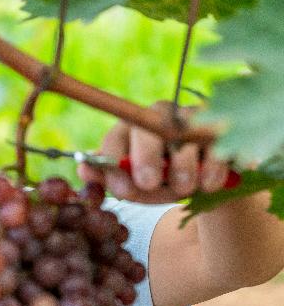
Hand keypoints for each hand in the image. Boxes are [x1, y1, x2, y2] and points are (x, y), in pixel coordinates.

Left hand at [81, 101, 232, 202]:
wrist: (206, 182)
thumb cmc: (162, 181)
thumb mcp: (136, 186)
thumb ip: (112, 180)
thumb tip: (83, 170)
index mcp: (130, 129)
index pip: (114, 139)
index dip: (113, 163)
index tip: (121, 190)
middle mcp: (159, 115)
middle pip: (147, 129)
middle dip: (145, 158)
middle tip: (148, 183)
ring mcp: (191, 117)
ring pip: (183, 136)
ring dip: (182, 166)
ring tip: (184, 189)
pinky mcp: (221, 125)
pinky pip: (217, 142)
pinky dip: (212, 166)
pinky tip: (209, 185)